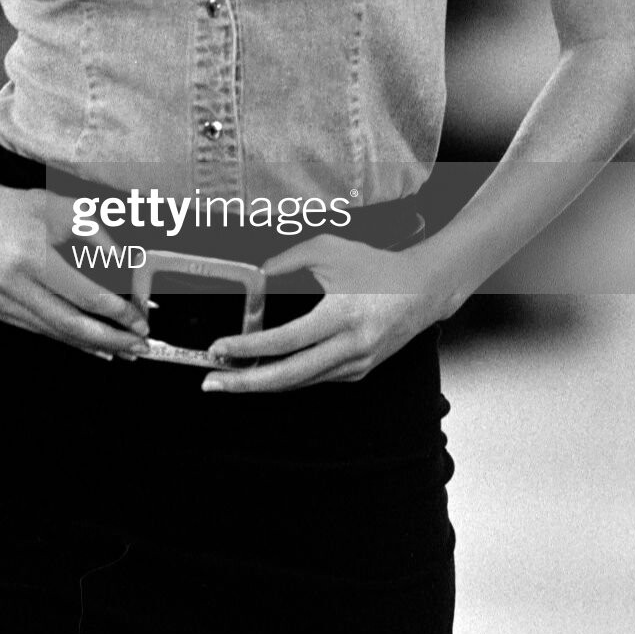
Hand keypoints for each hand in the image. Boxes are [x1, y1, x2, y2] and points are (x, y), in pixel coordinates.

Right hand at [0, 171, 148, 362]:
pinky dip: (71, 338)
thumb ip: (98, 236)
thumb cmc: (17, 209)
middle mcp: (12, 284)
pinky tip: (94, 344)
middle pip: (71, 324)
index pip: (83, 294)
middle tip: (140, 347)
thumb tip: (128, 268)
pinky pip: (42, 330)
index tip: (141, 319)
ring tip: (124, 350)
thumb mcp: (63, 208)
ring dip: (94, 344)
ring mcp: (2, 303)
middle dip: (111, 339)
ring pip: (56, 332)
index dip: (117, 312)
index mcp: (31, 255)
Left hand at [201, 233, 464, 393]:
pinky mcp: (358, 372)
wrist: (423, 290)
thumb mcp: (329, 249)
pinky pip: (314, 379)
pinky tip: (263, 372)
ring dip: (262, 383)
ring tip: (228, 379)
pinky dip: (286, 377)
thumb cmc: (376, 267)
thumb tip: (256, 276)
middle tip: (212, 382)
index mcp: (342, 315)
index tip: (219, 348)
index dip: (248, 348)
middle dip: (245, 383)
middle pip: (289, 376)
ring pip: (300, 382)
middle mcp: (350, 346)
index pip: (286, 340)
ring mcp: (355, 364)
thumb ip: (288, 259)